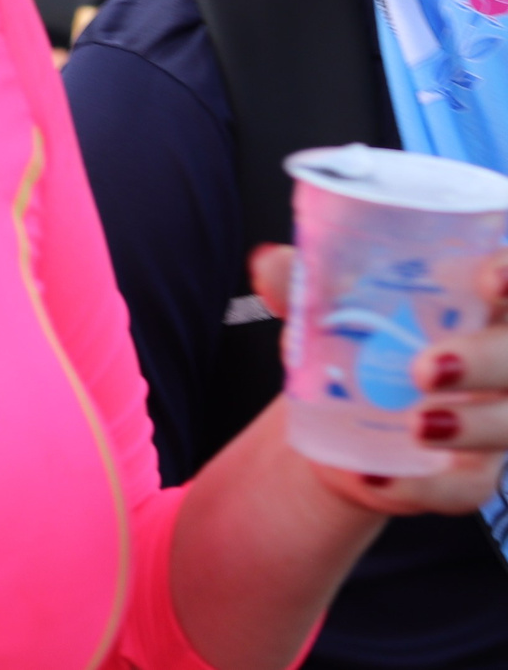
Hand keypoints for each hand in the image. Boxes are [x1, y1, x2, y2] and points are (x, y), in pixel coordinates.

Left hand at [253, 243, 507, 512]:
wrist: (341, 417)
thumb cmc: (359, 340)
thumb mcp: (329, 307)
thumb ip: (303, 282)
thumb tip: (268, 265)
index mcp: (474, 305)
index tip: (488, 279)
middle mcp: (498, 362)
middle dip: (487, 361)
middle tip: (428, 367)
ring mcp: (494, 418)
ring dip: (472, 426)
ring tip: (418, 425)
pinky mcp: (470, 473)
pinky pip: (465, 487)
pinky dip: (423, 487)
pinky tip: (378, 477)